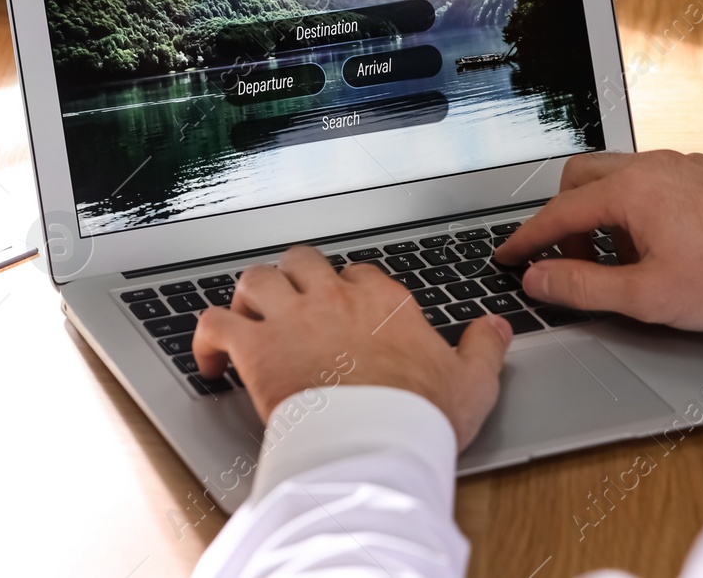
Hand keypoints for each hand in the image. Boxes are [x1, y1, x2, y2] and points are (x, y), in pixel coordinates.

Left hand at [193, 246, 513, 448]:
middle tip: (291, 304)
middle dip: (293, 277)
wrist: (377, 442)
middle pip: (302, 261)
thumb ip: (483, 348)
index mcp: (382, 302)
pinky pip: (216, 324)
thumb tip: (496, 327)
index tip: (345, 311)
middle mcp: (333, 298)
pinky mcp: (256, 348)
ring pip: (255, 279)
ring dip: (248, 296)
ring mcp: (292, 318)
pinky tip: (209, 359)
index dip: (347, 289)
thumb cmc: (420, 416)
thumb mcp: (472, 381)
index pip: (359, 273)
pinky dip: (206, 338)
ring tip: (249, 319)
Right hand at [496, 150, 702, 330]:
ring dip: (602, 214)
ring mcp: (683, 164)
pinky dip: (637, 206)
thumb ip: (581, 286)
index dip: (527, 239)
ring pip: (618, 176)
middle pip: (580, 178)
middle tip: (566, 259)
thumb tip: (538, 278)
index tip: (509, 256)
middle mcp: (653, 165)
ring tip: (618, 259)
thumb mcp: (646, 296)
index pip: (558, 212)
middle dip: (563, 218)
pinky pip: (653, 178)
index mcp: (630, 190)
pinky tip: (658, 244)